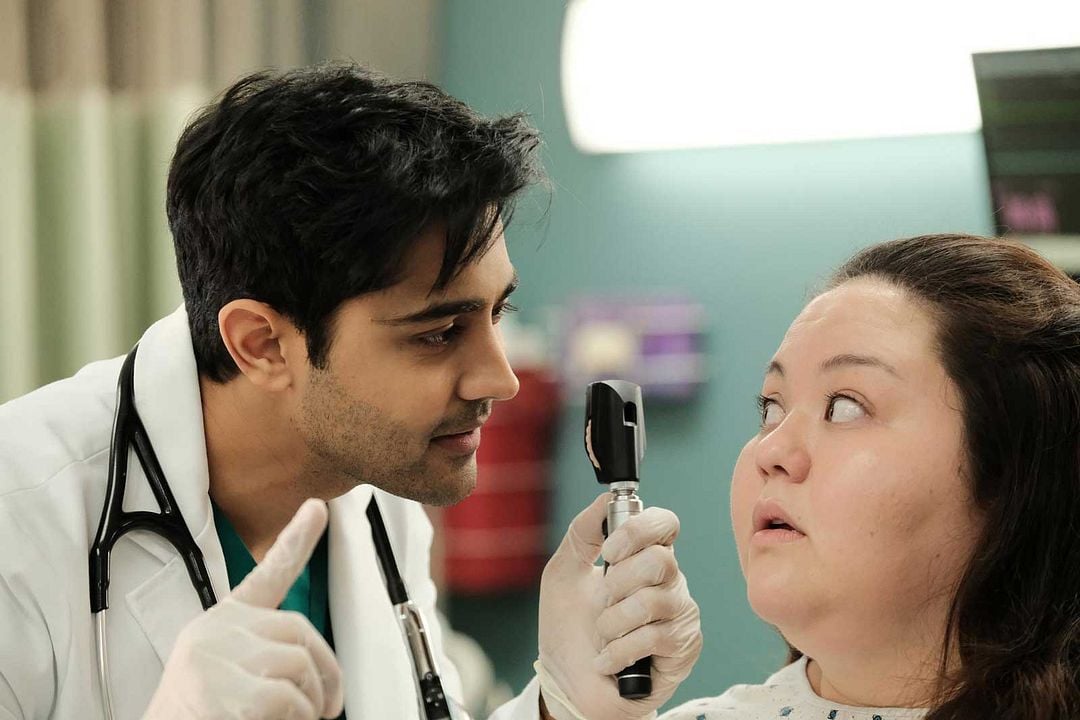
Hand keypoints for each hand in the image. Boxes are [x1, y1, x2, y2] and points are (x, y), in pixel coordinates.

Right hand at [143, 499, 343, 719]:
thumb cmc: (199, 718)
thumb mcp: (232, 676)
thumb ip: (267, 654)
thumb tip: (314, 665)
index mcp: (222, 624)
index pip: (267, 573)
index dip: (297, 538)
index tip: (318, 508)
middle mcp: (215, 630)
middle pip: (299, 629)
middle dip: (325, 672)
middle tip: (325, 707)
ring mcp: (212, 655)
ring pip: (298, 663)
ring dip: (308, 703)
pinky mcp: (216, 687)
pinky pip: (286, 697)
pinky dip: (295, 718)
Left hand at [537, 494, 701, 719]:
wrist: (567, 682)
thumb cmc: (568, 628)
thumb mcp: (563, 572)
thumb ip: (583, 533)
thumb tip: (603, 500)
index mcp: (643, 556)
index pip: (664, 523)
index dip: (638, 531)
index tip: (609, 551)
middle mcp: (668, 581)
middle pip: (660, 560)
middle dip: (617, 584)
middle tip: (600, 604)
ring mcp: (679, 614)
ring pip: (653, 601)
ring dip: (612, 622)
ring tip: (602, 635)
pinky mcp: (683, 648)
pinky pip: (654, 637)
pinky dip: (618, 649)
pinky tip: (607, 659)